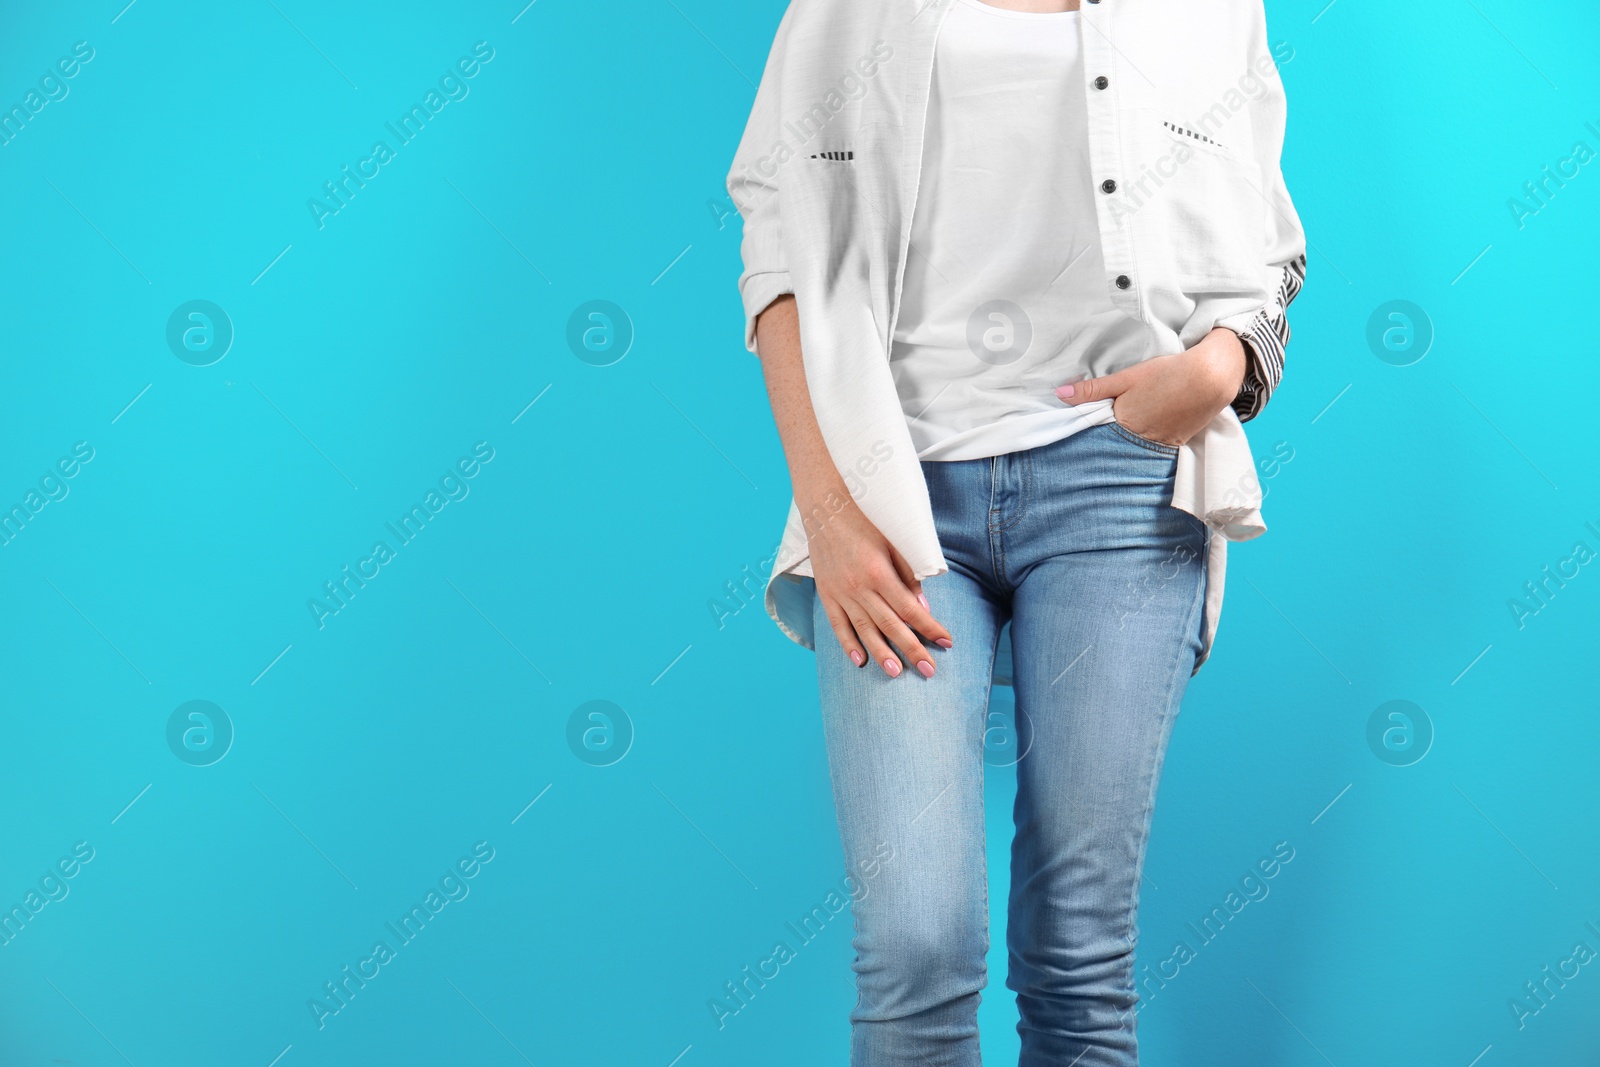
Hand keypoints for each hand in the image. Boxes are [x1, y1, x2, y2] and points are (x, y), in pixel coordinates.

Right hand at [803, 489, 952, 678]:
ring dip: (882, 653)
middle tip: (929, 671)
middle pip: (891, 625)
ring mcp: (841, 593)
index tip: (947, 642)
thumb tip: (922, 606)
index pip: (911, 609)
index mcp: (880, 573)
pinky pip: (838, 624)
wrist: (826, 507)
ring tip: (896, 673)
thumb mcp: (894, 542)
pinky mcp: (827, 594)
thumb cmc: (866, 522)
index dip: (931, 628)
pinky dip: (848, 644)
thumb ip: (909, 574)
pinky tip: (859, 661)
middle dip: (912, 649)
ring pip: (864, 630)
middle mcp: (860, 587)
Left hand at [1054, 328, 1246, 446]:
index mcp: (1124, 422)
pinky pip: (1157, 446)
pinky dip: (1151, 440)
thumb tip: (1059, 394)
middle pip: (1118, 442)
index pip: (1099, 433)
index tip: (1088, 424)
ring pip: (1137, 446)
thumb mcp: (1127, 377)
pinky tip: (1153, 426)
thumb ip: (1094, 389)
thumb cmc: (1167, 372)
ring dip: (1133, 439)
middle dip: (1111, 437)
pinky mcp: (1178, 443)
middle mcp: (1141, 439)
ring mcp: (1161, 444)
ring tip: (1136, 422)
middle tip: (1113, 424)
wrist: (1212, 377)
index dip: (1094, 427)